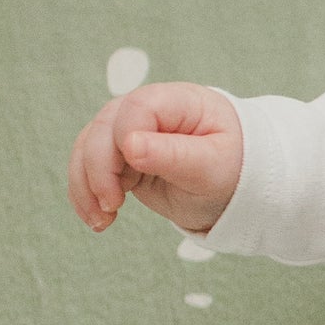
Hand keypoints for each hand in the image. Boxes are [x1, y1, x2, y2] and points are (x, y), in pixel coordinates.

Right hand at [67, 82, 242, 236]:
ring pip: (88, 150)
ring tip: (102, 221)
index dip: (127, 136)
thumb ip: (175, 154)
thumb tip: (129, 145)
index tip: (135, 166)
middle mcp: (146, 111)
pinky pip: (90, 169)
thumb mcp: (213, 166)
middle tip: (112, 206)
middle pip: (103, 129)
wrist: (238, 188)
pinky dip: (87, 194)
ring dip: (86, 186)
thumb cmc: (234, 169)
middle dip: (99, 168)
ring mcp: (129, 134)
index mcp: (177, 102)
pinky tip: (99, 220)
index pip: (136, 108)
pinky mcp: (121, 158)